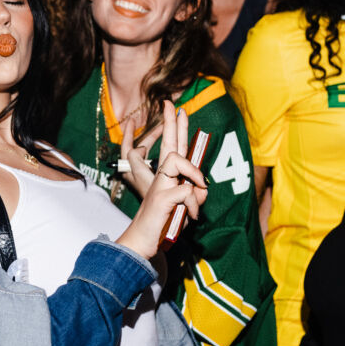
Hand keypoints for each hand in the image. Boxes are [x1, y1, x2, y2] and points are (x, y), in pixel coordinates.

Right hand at [117, 102, 207, 259]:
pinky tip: (188, 216)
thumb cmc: (164, 224)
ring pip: (181, 164)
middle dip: (171, 123)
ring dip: (195, 180)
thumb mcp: (186, 208)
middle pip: (169, 144)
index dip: (175, 127)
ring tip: (195, 200)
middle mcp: (161, 177)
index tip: (176, 108)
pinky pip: (187, 192)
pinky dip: (193, 206)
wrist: (144, 242)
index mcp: (166, 177)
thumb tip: (201, 187)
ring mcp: (160, 186)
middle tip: (170, 103)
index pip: (173, 147)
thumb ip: (195, 195)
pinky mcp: (162, 197)